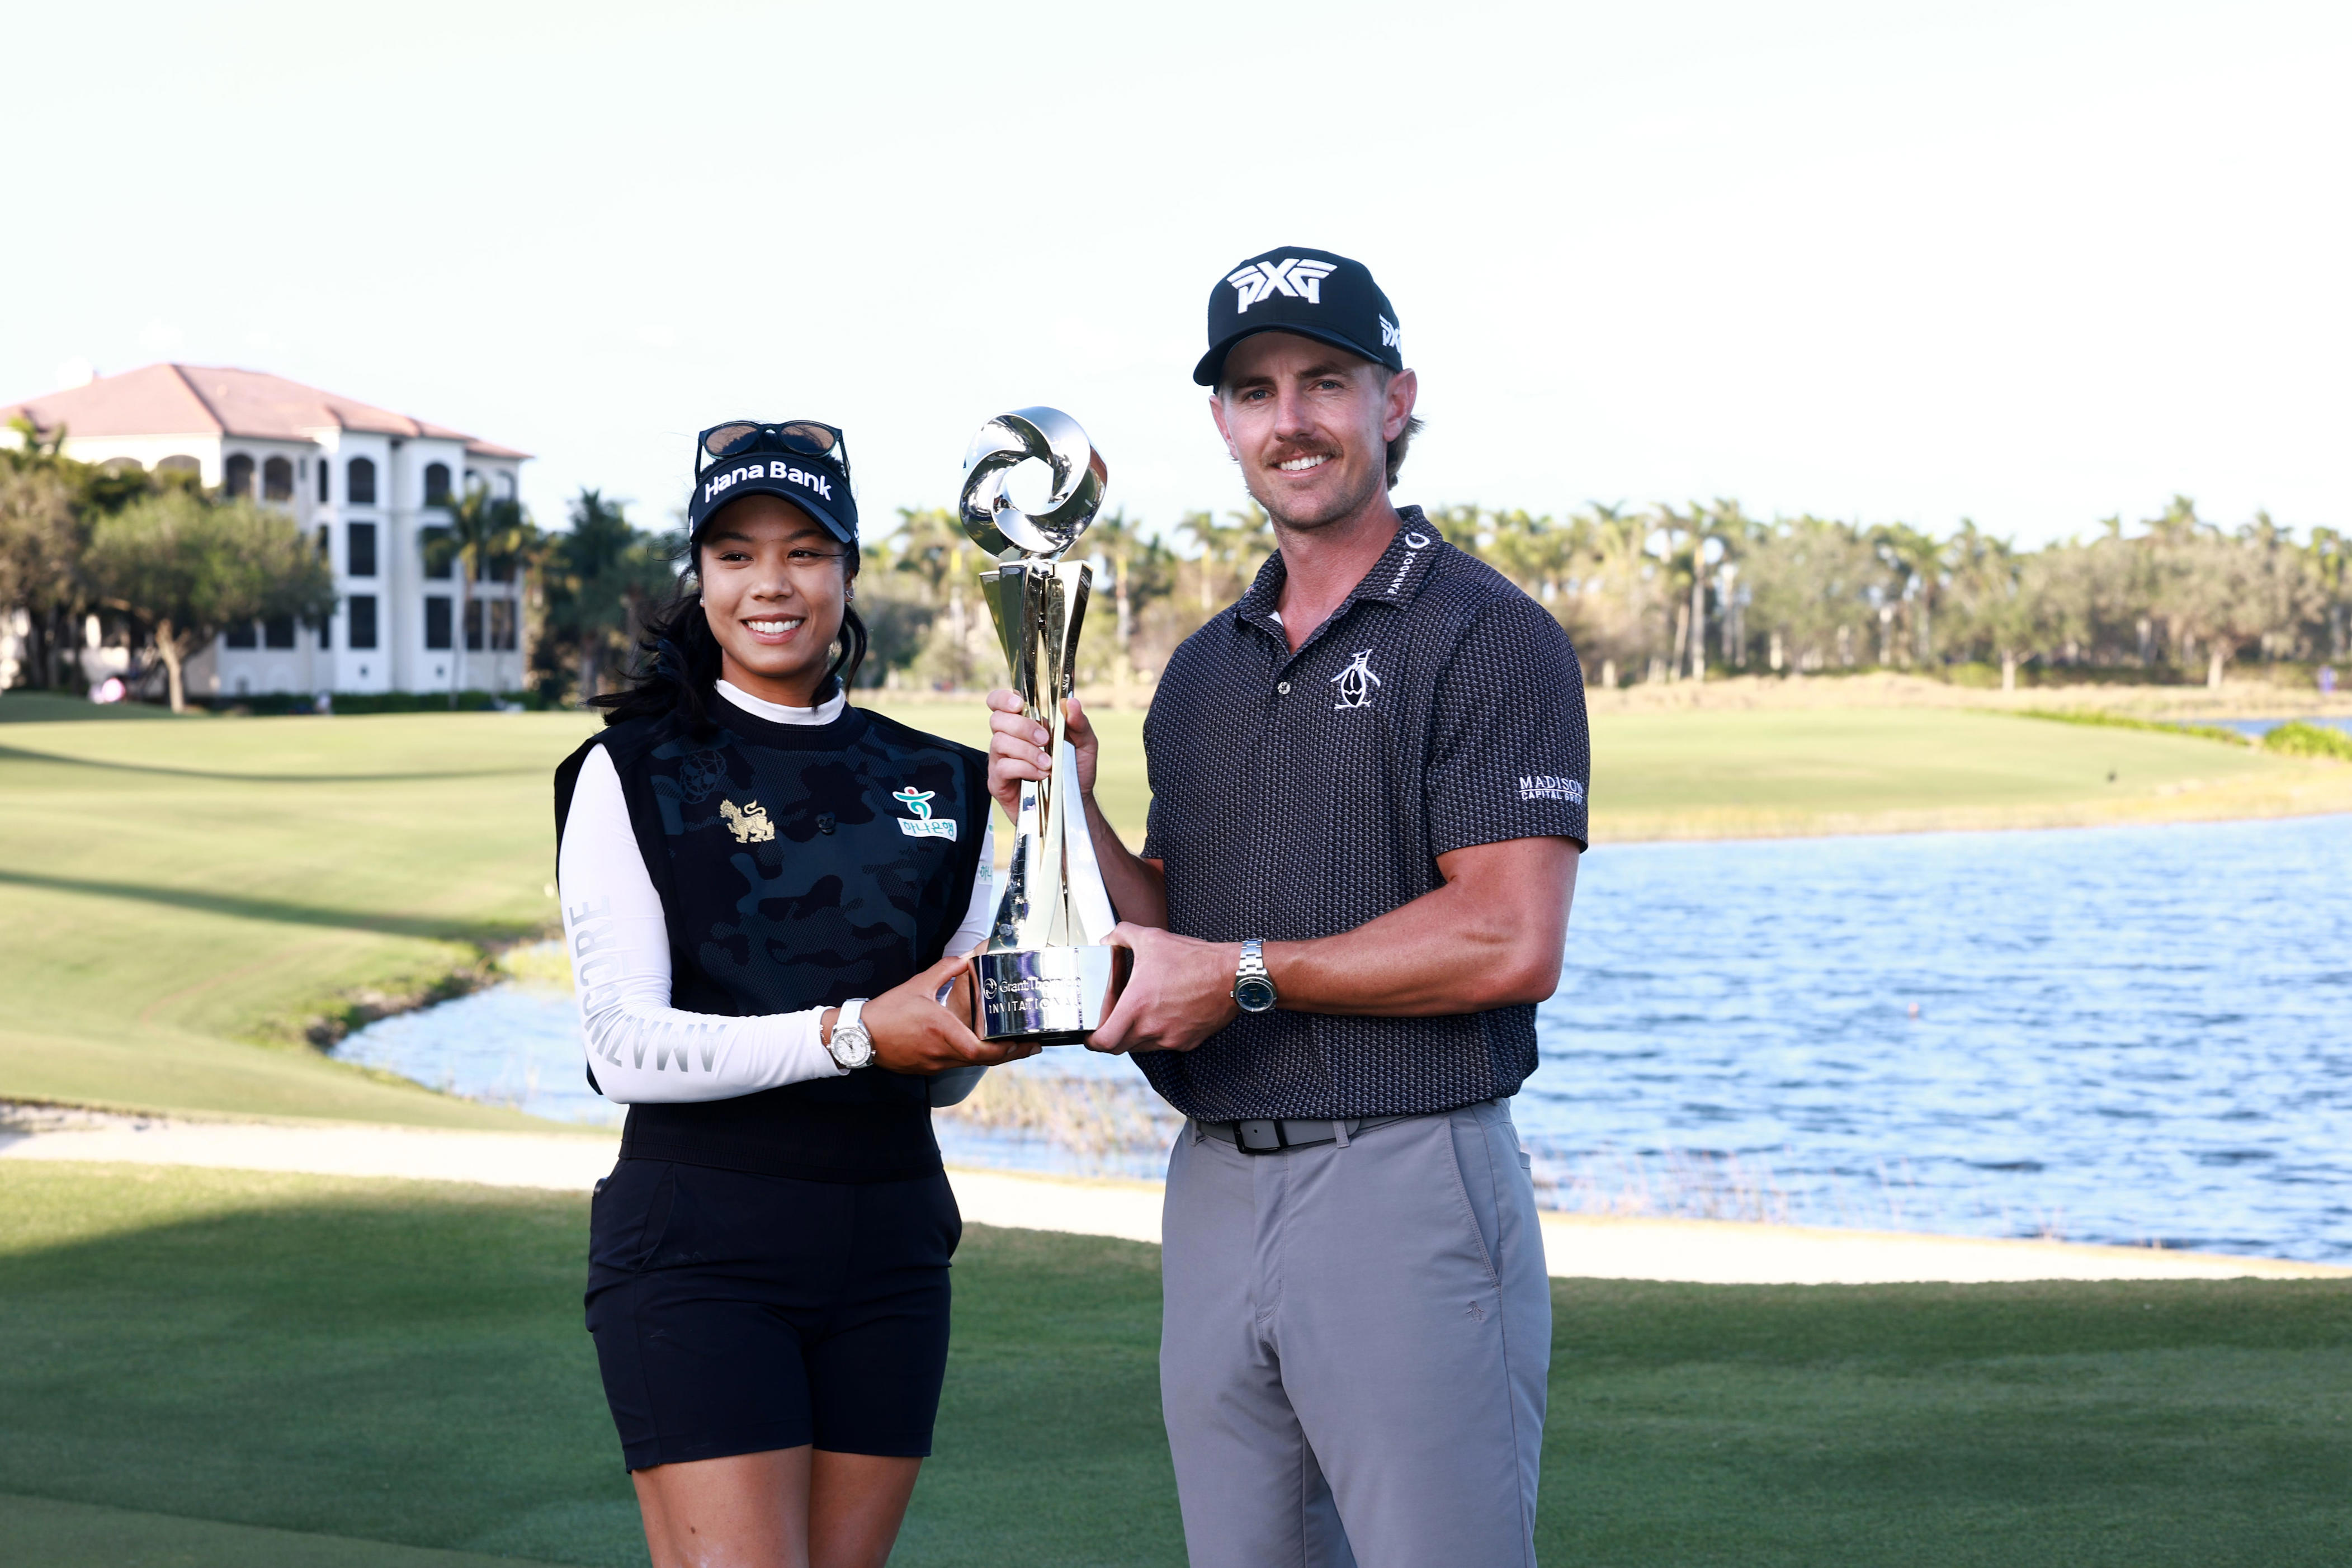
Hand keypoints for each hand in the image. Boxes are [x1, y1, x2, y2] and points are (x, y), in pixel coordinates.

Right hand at [854, 953, 1041, 1073]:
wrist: (859, 1036)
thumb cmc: (887, 1012)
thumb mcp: (917, 984)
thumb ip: (945, 970)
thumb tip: (966, 958)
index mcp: (941, 1031)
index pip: (979, 1051)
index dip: (1004, 1050)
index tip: (1022, 1042)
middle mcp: (941, 1052)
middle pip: (984, 1061)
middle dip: (1010, 1054)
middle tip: (1032, 1046)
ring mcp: (934, 1063)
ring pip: (972, 1064)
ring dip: (994, 1056)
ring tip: (1014, 1045)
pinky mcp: (928, 1067)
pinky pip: (957, 1063)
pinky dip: (974, 1057)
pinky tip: (982, 1047)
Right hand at [985, 690, 1098, 821]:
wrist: (1074, 804)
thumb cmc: (1075, 771)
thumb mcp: (1085, 744)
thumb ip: (1079, 722)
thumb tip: (1071, 702)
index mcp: (1023, 725)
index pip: (999, 703)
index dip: (1003, 699)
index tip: (1019, 704)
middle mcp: (1007, 740)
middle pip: (997, 720)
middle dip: (1022, 727)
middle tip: (1045, 739)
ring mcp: (999, 761)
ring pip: (999, 742)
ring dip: (1027, 750)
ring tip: (1048, 764)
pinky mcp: (998, 782)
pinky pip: (1003, 767)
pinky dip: (1024, 768)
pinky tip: (1041, 775)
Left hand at [1085, 923, 1240, 1054]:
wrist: (1232, 975)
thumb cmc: (1194, 959)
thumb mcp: (1152, 938)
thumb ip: (1122, 935)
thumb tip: (1107, 939)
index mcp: (1137, 1007)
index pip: (1104, 1042)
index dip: (1092, 1041)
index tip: (1090, 1035)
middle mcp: (1152, 1028)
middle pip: (1119, 1047)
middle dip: (1111, 1035)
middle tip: (1111, 1020)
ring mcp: (1171, 1038)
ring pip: (1141, 1047)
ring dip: (1134, 1034)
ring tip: (1140, 1012)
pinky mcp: (1188, 1041)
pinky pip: (1164, 1043)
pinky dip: (1158, 1033)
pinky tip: (1164, 1012)